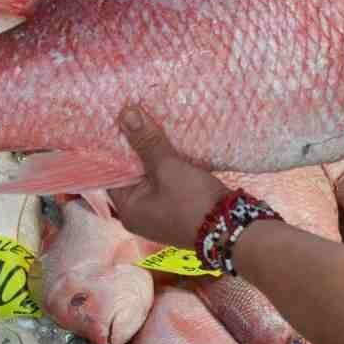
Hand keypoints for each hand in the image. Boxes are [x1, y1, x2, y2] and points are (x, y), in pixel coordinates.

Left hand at [107, 106, 228, 249]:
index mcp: (128, 209)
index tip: (114, 124)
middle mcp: (139, 213)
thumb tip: (125, 113)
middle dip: (134, 150)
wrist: (231, 229)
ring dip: (152, 157)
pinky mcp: (177, 207)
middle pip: (131, 175)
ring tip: (150, 126)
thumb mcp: (168, 168)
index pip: (111, 174)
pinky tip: (169, 146)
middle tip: (132, 120)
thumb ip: (147, 142)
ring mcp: (159, 212)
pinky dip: (166, 166)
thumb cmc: (193, 202)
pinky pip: (165, 182)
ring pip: (150, 177)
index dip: (112, 148)